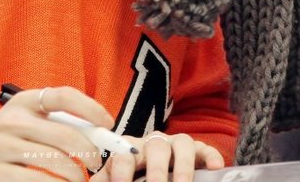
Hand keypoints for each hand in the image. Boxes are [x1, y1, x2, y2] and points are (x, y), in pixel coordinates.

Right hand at [0, 86, 112, 180]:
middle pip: (65, 135)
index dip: (90, 108)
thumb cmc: (8, 135)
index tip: (107, 123)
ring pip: (55, 163)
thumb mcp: (26, 117)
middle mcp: (12, 120)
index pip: (63, 96)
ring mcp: (2, 147)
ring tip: (78, 179)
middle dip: (89, 153)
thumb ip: (55, 120)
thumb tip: (98, 130)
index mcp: (24, 101)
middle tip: (96, 163)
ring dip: (75, 176)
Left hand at [91, 131, 223, 181]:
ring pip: (180, 143)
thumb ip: (105, 180)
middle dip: (156, 171)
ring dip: (182, 166)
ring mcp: (174, 145)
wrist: (152, 171)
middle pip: (154, 147)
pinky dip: (210, 155)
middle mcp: (151, 143)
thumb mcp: (116, 177)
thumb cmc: (132, 176)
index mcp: (129, 150)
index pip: (123, 155)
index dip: (122, 172)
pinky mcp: (196, 151)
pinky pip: (204, 147)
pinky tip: (215, 168)